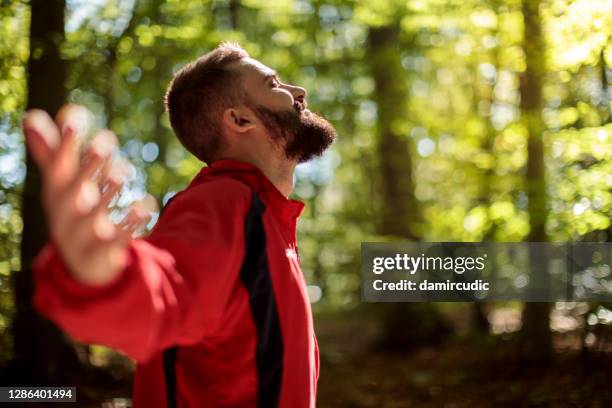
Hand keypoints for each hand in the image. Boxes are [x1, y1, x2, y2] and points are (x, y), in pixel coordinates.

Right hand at [23, 104, 153, 284]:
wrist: (83, 266)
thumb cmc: (74, 213)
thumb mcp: (62, 185)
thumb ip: (53, 152)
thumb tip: (31, 116)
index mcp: (56, 193)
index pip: (58, 165)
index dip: (65, 142)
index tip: (75, 114)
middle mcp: (65, 214)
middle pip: (74, 190)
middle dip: (88, 165)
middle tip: (105, 141)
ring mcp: (82, 236)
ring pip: (92, 216)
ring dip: (106, 192)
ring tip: (122, 172)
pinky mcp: (103, 255)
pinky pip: (117, 240)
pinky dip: (130, 223)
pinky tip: (146, 205)